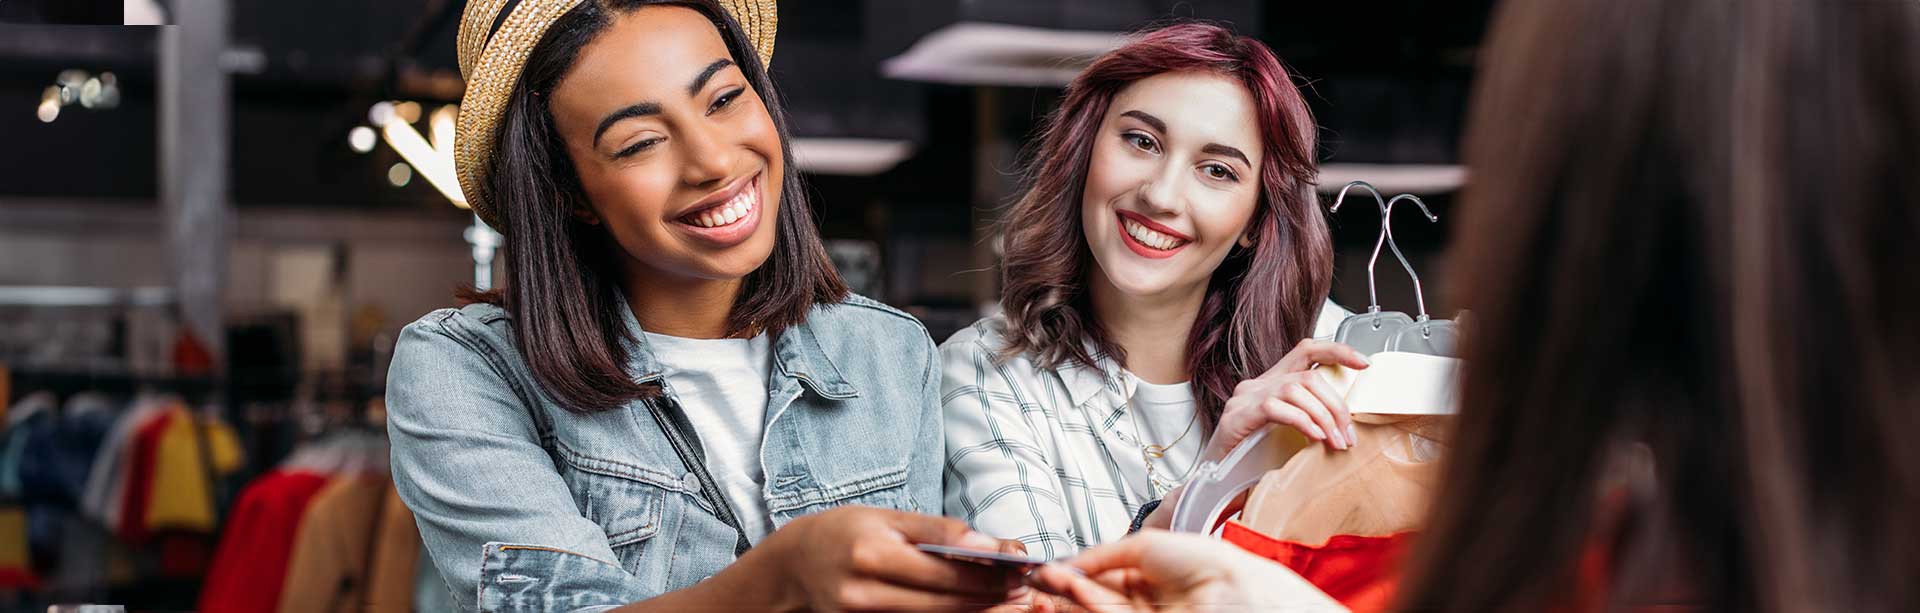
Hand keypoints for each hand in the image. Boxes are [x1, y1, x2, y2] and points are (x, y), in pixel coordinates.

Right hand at [750, 506, 1028, 611]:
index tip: (1022, 570)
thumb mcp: (885, 518)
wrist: (792, 568)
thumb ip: (937, 531)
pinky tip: (973, 610)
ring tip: (1009, 604)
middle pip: (944, 604)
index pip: (944, 572)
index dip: (989, 575)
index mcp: (872, 554)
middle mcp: (865, 593)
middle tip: (1025, 592)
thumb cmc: (843, 533)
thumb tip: (988, 545)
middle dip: (990, 599)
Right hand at [1026, 530, 1346, 612]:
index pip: (1101, 574)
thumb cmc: (1207, 563)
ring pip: (1094, 610)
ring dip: (1069, 596)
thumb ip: (1103, 554)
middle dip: (1064, 585)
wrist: (1233, 593)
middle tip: (1042, 575)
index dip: (1075, 571)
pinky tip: (1072, 592)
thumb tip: (1072, 563)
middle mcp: (1144, 599)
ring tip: (1050, 579)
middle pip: (1092, 595)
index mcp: (1150, 573)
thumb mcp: (1145, 544)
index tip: (1051, 566)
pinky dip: (1085, 605)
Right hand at [1200, 338, 1368, 460]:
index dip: (1336, 351)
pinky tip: (1314, 438)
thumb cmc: (1252, 462)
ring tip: (1335, 442)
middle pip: (1308, 377)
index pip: (1306, 351)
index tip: (1364, 363)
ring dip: (1323, 417)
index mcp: (1272, 383)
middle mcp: (1257, 384)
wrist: (1214, 484)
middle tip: (1347, 435)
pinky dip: (1301, 422)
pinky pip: (1275, 408)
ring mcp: (1245, 398)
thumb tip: (1348, 425)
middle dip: (1336, 405)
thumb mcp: (1288, 435)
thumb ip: (1311, 421)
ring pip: (1295, 389)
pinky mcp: (1237, 416)